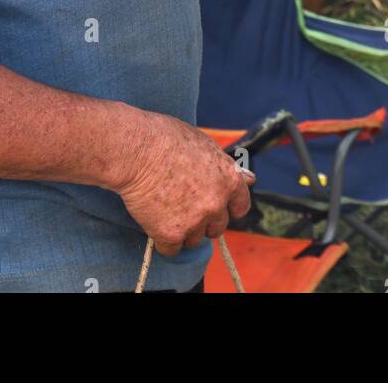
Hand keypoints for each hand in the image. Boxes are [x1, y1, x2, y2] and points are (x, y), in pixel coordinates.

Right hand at [115, 110, 253, 256]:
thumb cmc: (166, 138)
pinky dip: (162, 239)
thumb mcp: (204, 144)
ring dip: (182, 229)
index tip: (217, 207)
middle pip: (217, 227)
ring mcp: (195, 221)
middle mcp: (216, 203)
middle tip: (182, 203)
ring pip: (194, 239)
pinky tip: (153, 220)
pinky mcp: (171, 234)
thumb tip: (250, 179)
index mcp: (228, 179)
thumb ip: (226, 167)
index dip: (228, 207)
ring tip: (164, 207)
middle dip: (203, 219)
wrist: (136, 149)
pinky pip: (170, 249)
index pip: (241, 206)